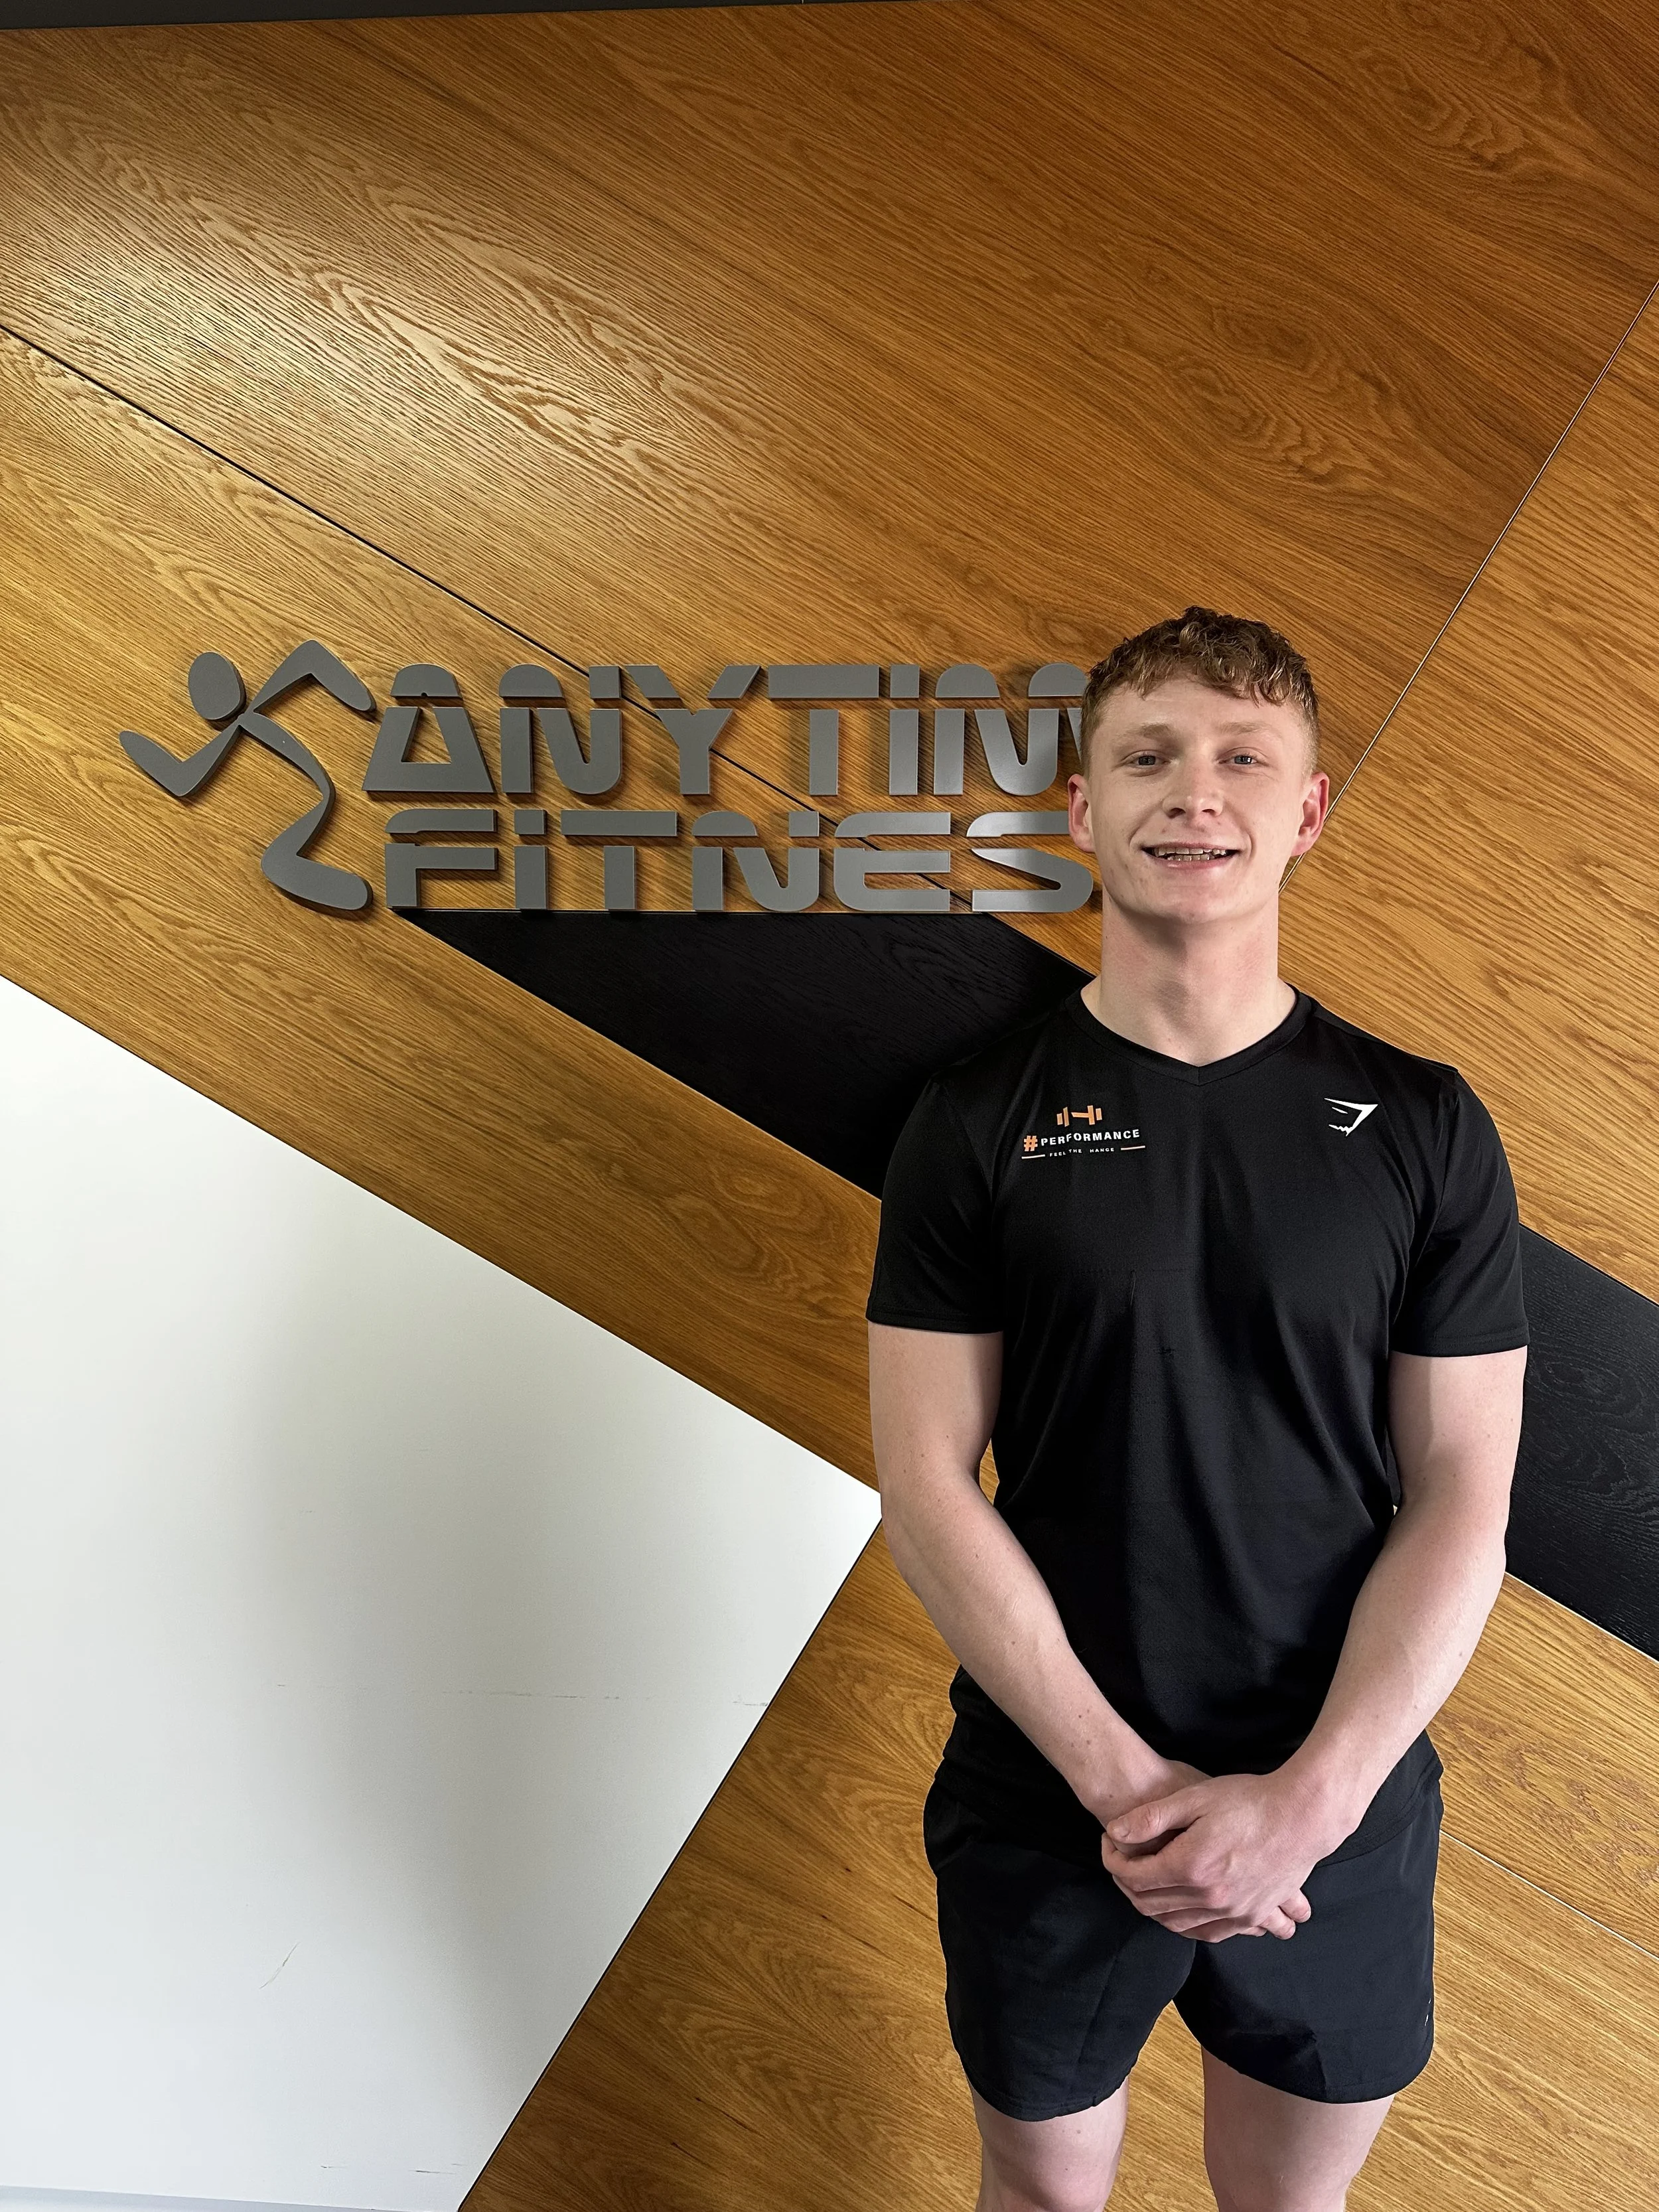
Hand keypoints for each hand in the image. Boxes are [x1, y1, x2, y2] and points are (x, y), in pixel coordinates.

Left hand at [1100, 1771, 1325, 1942]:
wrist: (1302, 1815)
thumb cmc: (1249, 1800)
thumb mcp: (1195, 1797)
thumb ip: (1152, 1817)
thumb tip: (1114, 1831)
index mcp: (1191, 1866)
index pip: (1136, 1877)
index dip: (1113, 1862)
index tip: (1109, 1844)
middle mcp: (1210, 1896)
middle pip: (1151, 1905)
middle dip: (1127, 1885)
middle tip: (1121, 1863)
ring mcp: (1233, 1911)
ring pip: (1178, 1924)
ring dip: (1154, 1908)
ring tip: (1146, 1884)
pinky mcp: (1252, 1915)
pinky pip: (1210, 1933)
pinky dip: (1188, 1926)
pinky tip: (1182, 1911)